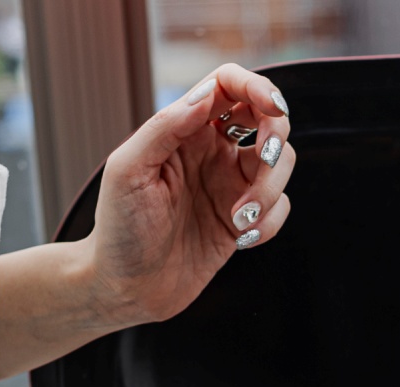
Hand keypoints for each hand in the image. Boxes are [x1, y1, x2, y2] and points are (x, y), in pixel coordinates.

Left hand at [86, 64, 295, 326]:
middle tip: (264, 160)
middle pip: (267, 118)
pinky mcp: (244, 220)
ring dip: (270, 189)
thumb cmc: (118, 229)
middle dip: (276, 136)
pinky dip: (270, 222)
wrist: (126, 288)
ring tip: (239, 220)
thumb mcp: (129, 170)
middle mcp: (211, 151)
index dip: (257, 86)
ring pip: (281, 164)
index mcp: (183, 130)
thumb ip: (165, 126)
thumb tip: (206, 95)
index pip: (228, 85)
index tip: (272, 108)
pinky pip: (280, 207)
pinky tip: (241, 240)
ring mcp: (230, 185)